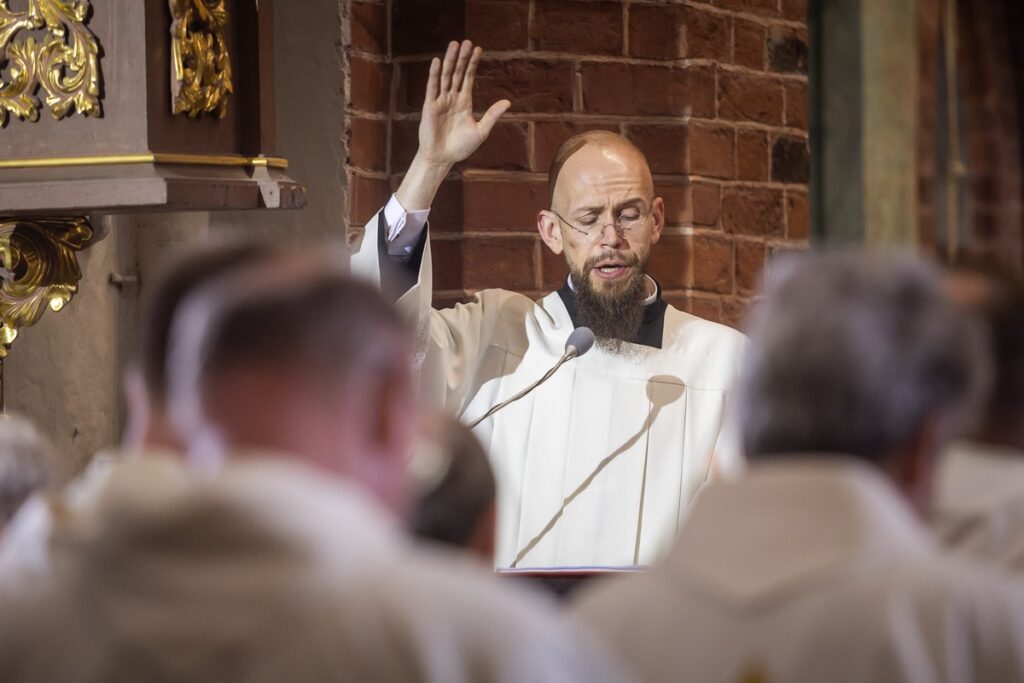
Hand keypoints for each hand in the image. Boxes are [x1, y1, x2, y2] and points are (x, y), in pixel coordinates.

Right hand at [417, 40, 510, 167]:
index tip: (478, 49)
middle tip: (467, 41)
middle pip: (458, 73)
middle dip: (463, 58)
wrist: (443, 159)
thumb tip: (508, 102)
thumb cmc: (460, 147)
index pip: (469, 77)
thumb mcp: (481, 131)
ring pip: (446, 76)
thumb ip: (492, 115)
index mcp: (464, 102)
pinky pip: (432, 88)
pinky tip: (437, 62)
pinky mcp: (430, 106)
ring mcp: (440, 101)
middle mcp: (452, 98)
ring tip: (454, 44)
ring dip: (450, 60)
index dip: (473, 63)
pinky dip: (434, 75)